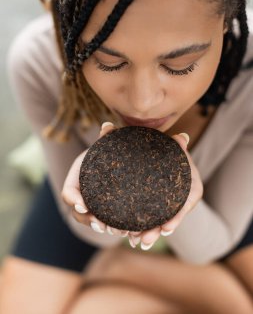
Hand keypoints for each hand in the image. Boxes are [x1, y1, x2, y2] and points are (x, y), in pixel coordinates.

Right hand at [62, 122, 128, 236]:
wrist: (110, 162)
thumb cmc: (105, 152)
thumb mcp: (104, 145)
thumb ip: (106, 137)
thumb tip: (108, 125)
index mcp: (75, 178)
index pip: (68, 193)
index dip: (74, 200)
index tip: (83, 206)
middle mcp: (79, 194)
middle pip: (78, 212)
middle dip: (89, 220)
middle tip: (102, 225)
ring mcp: (89, 204)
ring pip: (90, 221)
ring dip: (101, 227)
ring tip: (116, 231)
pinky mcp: (100, 210)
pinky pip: (102, 222)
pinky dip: (111, 228)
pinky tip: (125, 232)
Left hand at [128, 133, 203, 249]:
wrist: (171, 162)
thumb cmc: (174, 156)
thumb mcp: (177, 152)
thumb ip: (178, 147)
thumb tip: (182, 137)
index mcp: (192, 188)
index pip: (185, 204)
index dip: (176, 217)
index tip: (166, 228)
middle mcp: (184, 200)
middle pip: (171, 218)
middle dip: (158, 230)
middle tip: (144, 240)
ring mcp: (172, 206)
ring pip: (161, 222)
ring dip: (150, 233)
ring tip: (136, 242)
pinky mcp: (161, 208)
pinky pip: (154, 220)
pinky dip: (144, 228)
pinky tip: (132, 238)